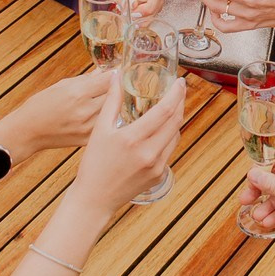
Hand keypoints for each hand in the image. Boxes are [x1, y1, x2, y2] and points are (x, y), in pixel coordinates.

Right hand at [0, 68, 113, 156]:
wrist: (27, 132)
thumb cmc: (40, 106)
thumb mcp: (61, 86)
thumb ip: (85, 79)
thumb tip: (103, 71)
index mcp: (78, 93)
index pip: (108, 79)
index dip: (115, 74)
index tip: (118, 71)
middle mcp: (85, 110)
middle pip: (115, 95)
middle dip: (117, 88)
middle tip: (118, 84)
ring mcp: (88, 127)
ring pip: (114, 112)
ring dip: (115, 104)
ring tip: (111, 99)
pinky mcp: (88, 139)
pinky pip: (106, 126)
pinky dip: (108, 120)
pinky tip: (104, 115)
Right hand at [66, 71, 184, 214]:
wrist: (95, 198)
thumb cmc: (94, 164)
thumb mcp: (99, 129)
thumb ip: (111, 101)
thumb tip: (116, 77)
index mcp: (133, 139)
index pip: (164, 111)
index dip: (176, 94)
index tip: (180, 82)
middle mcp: (149, 153)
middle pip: (175, 121)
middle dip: (180, 103)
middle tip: (178, 90)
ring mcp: (157, 166)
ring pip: (175, 135)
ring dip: (175, 119)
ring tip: (170, 106)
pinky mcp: (159, 175)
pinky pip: (170, 150)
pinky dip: (169, 136)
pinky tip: (161, 129)